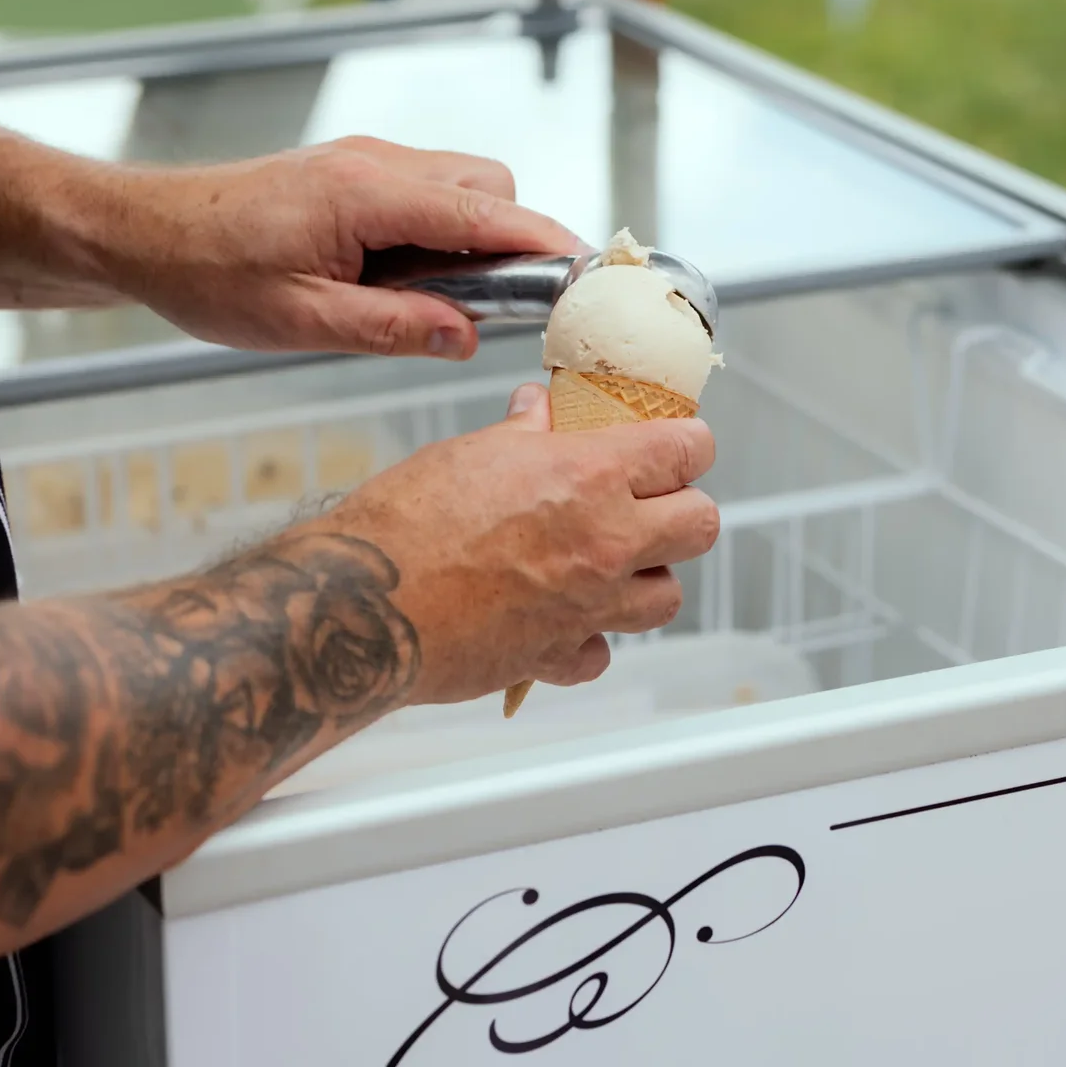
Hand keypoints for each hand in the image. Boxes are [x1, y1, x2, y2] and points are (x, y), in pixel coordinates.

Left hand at [106, 137, 582, 358]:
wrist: (143, 232)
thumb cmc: (206, 272)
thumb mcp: (300, 322)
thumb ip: (392, 328)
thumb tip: (465, 337)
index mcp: (367, 195)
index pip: (486, 213)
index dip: (547, 245)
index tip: (591, 275)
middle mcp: (375, 165)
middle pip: (490, 188)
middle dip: (514, 242)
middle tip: (508, 307)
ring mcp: (365, 164)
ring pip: (462, 187)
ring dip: (473, 239)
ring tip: (440, 303)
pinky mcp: (352, 175)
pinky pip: (426, 194)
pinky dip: (439, 234)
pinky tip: (405, 283)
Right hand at [303, 383, 720, 702]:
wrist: (365, 603)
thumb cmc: (407, 521)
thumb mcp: (470, 451)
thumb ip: (523, 432)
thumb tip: (538, 411)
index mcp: (591, 475)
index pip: (688, 450)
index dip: (687, 444)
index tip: (677, 445)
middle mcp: (606, 541)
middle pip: (700, 525)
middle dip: (680, 509)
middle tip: (648, 503)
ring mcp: (589, 606)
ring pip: (666, 596)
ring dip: (646, 578)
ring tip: (610, 565)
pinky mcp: (558, 655)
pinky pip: (602, 654)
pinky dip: (589, 640)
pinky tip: (562, 621)